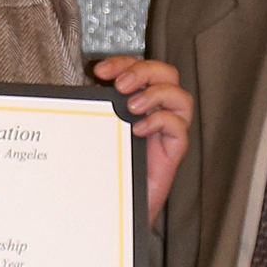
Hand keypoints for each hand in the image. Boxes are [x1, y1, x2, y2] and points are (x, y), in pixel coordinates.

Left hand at [92, 56, 193, 219]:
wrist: (121, 203)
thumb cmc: (113, 166)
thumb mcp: (103, 130)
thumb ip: (102, 109)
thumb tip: (85, 92)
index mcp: (142, 98)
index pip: (140, 68)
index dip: (123, 63)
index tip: (101, 71)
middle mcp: (160, 110)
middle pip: (167, 73)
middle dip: (143, 71)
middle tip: (121, 85)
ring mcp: (170, 129)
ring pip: (181, 97)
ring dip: (156, 95)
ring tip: (132, 107)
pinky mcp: (176, 149)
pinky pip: (179, 127)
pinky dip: (160, 122)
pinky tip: (139, 130)